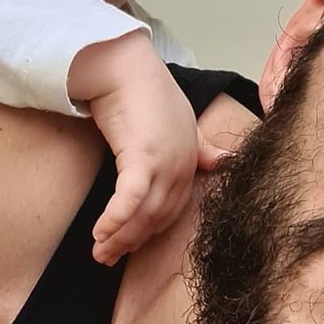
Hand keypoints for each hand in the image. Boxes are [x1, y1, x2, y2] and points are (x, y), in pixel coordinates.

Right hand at [68, 33, 220, 264]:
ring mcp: (166, 162)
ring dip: (119, 236)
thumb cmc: (146, 91)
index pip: (171, 209)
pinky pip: (130, 199)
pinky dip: (116, 219)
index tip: (126, 245)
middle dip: (131, 241)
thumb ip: (202, 148)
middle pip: (157, 218)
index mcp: (191, 161)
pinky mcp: (143, 156)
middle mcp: (183, 166)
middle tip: (106, 257)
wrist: (125, 66)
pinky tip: (100, 233)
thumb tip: (225, 160)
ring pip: (143, 214)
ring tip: (98, 251)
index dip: (148, 231)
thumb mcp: (181, 123)